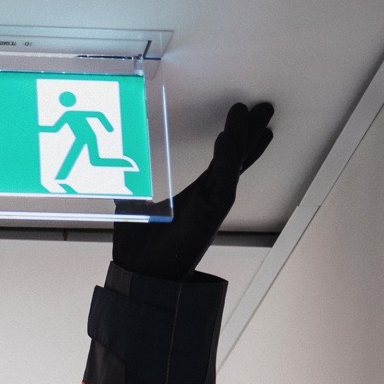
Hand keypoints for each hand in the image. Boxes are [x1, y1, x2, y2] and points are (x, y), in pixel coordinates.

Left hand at [112, 101, 273, 280]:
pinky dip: (226, 162)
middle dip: (251, 133)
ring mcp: (212, 207)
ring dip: (243, 139)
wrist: (140, 276)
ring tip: (254, 114)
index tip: (246, 119)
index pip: (221, 161)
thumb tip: (117, 176)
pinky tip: (228, 139)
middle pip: (236, 158)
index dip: (235, 140)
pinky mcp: (209, 217)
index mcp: (196, 195)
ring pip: (233, 166)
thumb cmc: (140, 249)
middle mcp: (209, 198)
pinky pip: (222, 183)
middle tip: (266, 107)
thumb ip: (130, 191)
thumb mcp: (133, 210)